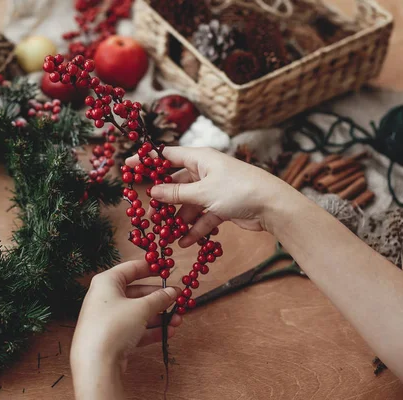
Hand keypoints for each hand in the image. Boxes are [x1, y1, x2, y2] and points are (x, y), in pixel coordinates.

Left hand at [70, 260, 181, 380]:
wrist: (96, 363)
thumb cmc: (113, 326)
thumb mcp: (141, 308)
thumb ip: (159, 298)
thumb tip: (173, 292)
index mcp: (107, 282)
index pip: (131, 268)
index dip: (150, 268)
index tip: (167, 270)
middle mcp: (105, 298)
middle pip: (137, 293)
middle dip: (159, 298)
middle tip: (177, 300)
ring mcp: (108, 318)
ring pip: (138, 313)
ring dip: (159, 316)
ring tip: (177, 320)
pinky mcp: (112, 337)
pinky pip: (135, 328)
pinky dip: (151, 330)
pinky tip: (167, 332)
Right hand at [127, 146, 296, 246]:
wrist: (272, 206)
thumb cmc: (238, 190)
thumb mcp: (203, 192)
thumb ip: (177, 193)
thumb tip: (153, 190)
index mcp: (200, 159)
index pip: (168, 156)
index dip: (148, 161)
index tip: (129, 166)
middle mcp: (205, 172)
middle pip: (177, 183)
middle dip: (164, 199)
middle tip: (149, 213)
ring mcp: (214, 189)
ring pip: (189, 203)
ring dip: (180, 219)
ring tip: (167, 234)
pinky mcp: (222, 206)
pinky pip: (203, 216)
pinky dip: (195, 228)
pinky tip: (185, 242)